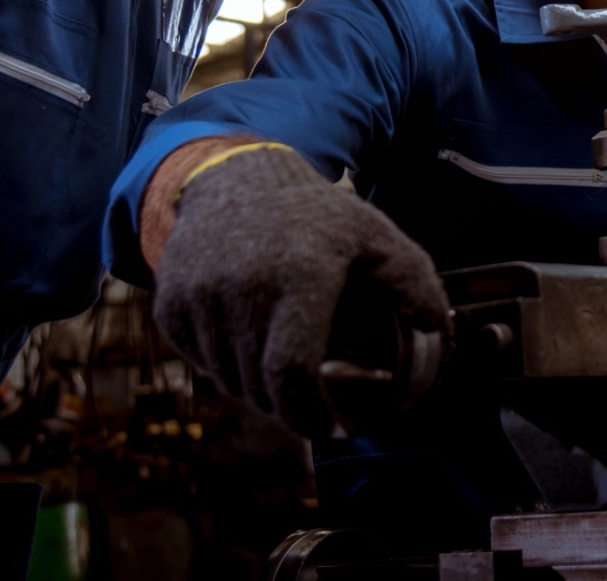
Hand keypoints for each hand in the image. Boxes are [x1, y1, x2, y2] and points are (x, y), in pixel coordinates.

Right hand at [151, 144, 449, 435]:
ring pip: (228, 380)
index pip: (293, 372)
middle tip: (311, 405)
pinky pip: (199, 361)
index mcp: (298, 274)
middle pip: (260, 386)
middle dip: (289, 408)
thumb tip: (437, 329)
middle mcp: (241, 286)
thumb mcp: (373, 235)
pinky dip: (225, 366)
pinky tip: (248, 339)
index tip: (332, 428)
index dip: (310, 415)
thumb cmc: (314, 215)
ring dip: (257, 389)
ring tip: (283, 366)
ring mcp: (198, 295)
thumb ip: (413, 281)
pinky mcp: (169, 303)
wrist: (235, 178)